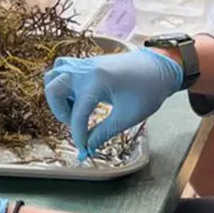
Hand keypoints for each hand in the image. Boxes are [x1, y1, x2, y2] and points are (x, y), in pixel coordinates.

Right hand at [44, 48, 182, 158]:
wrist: (160, 67)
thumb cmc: (148, 91)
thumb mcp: (128, 116)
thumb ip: (104, 132)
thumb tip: (88, 147)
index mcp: (97, 82)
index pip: (78, 113)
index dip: (78, 134)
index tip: (83, 149)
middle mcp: (85, 70)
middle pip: (53, 88)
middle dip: (59, 110)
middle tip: (74, 123)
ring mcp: (84, 63)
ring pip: (54, 74)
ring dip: (58, 94)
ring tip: (74, 108)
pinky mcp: (87, 63)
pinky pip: (63, 69)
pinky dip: (63, 83)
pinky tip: (78, 96)